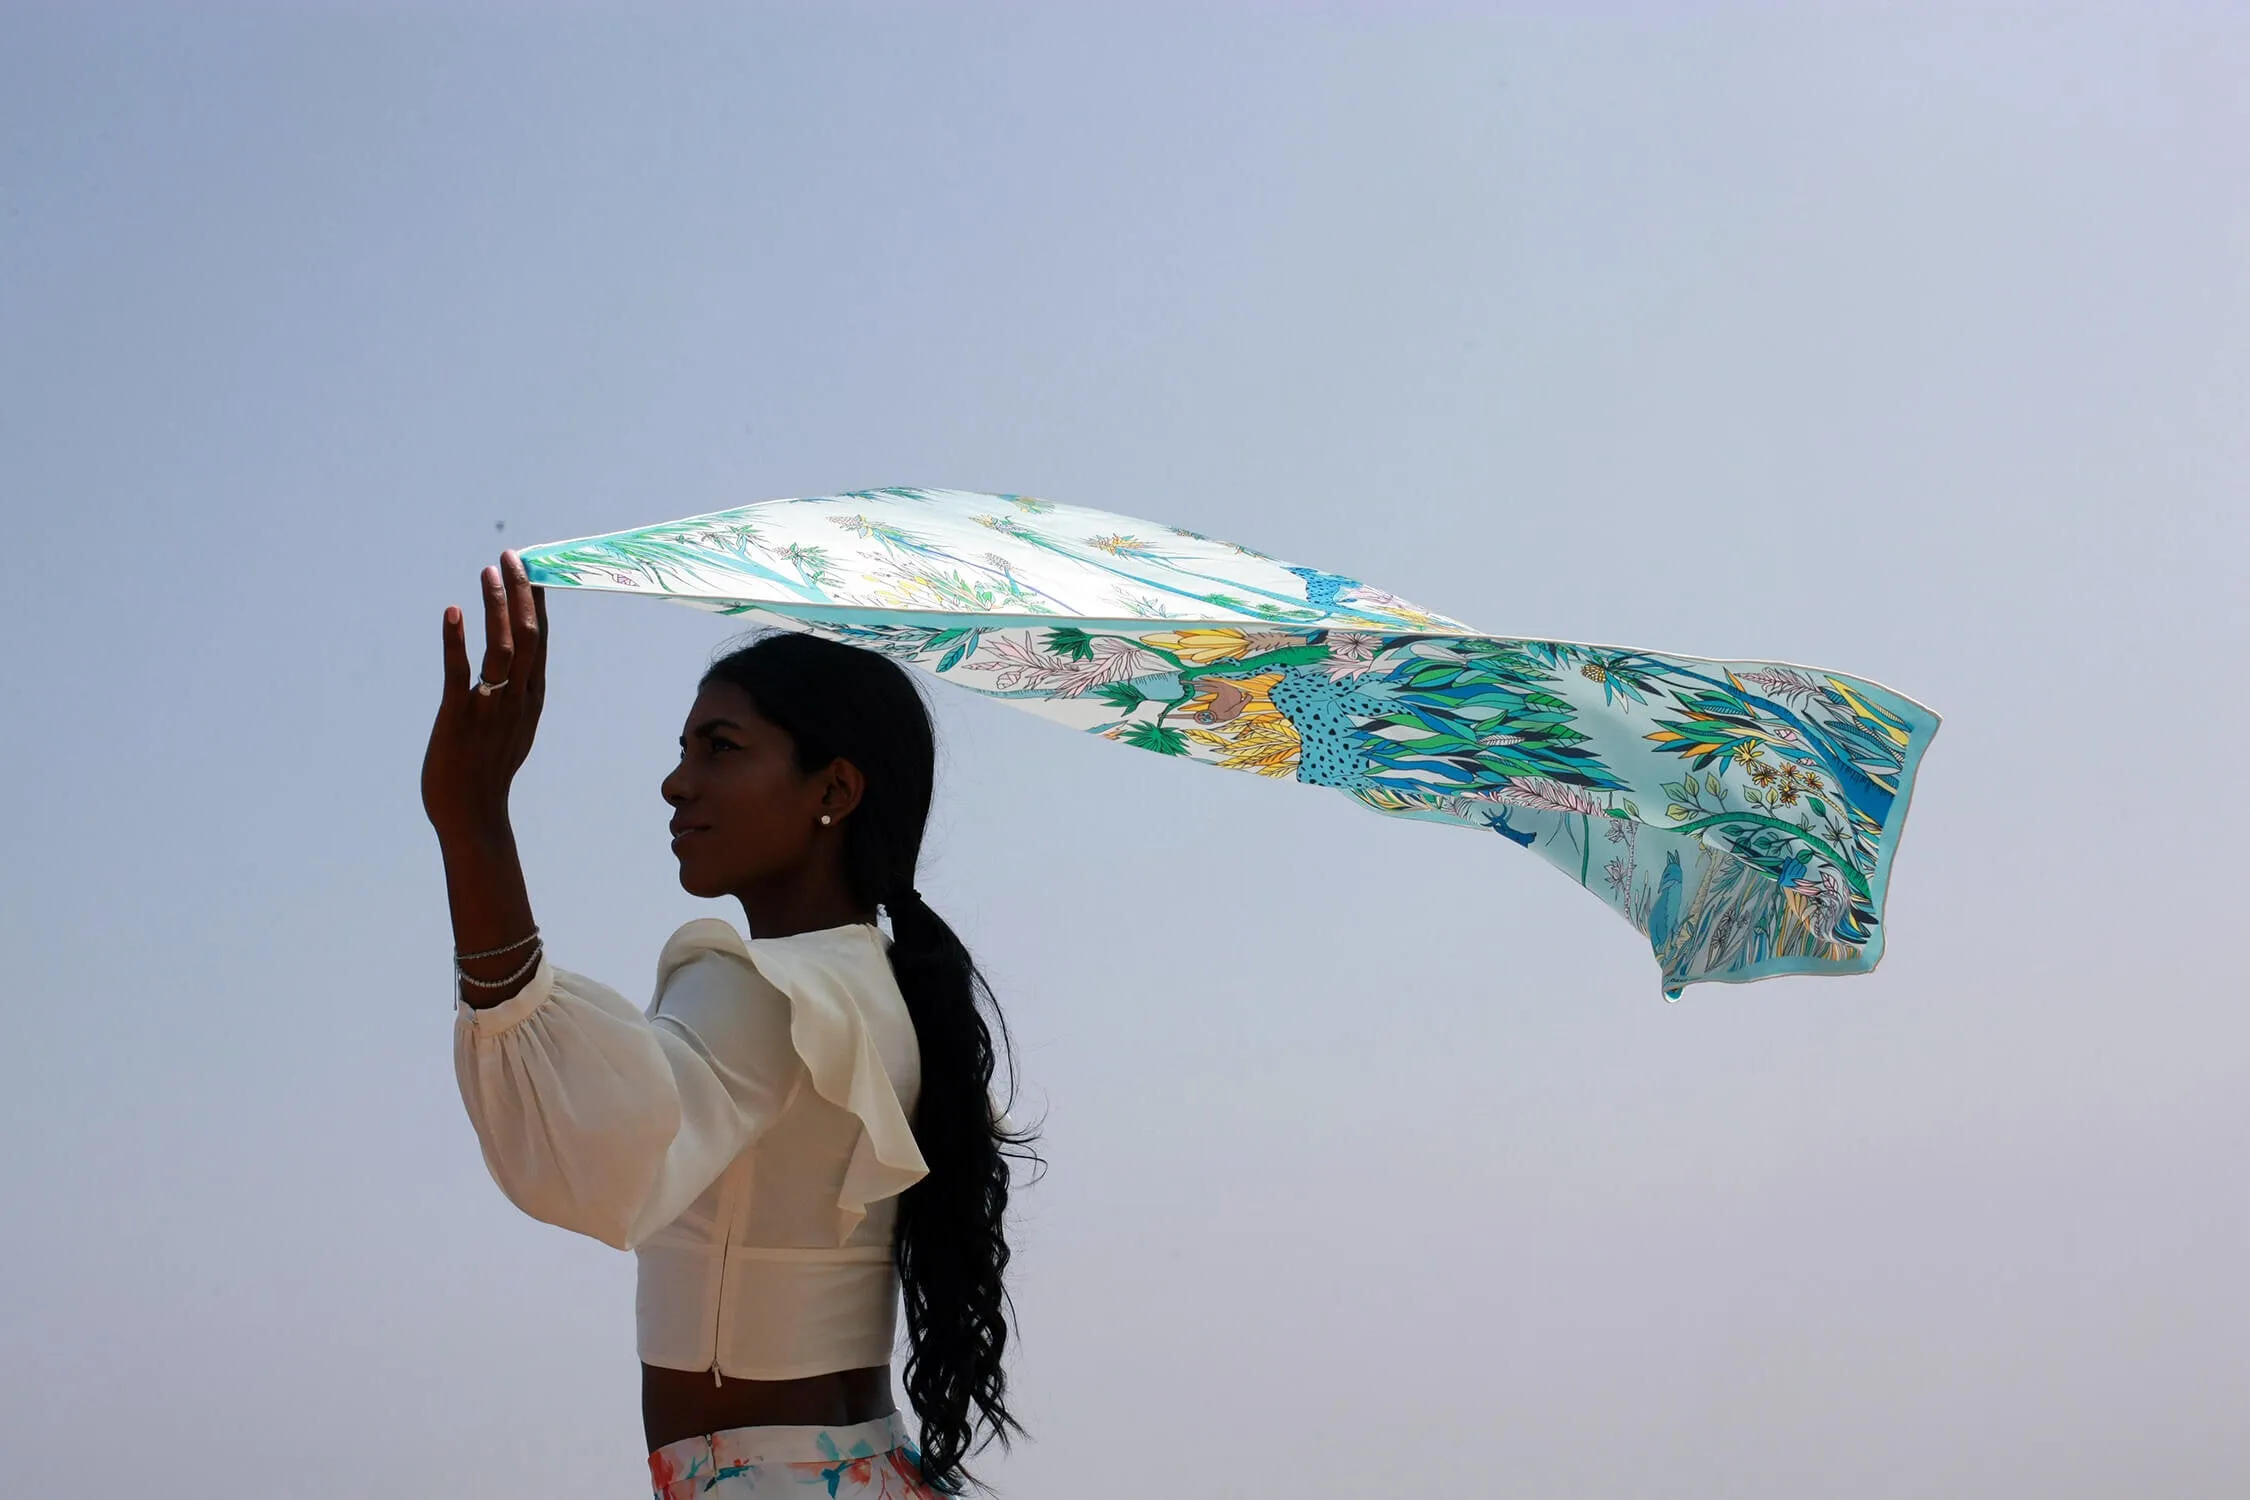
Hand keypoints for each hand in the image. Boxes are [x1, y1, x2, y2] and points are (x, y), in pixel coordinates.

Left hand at [422, 551, 548, 843]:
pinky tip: (453, 612)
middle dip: (522, 592)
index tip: (533, 569)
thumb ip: (515, 696)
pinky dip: (456, 640)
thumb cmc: (486, 772)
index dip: (538, 603)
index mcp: (532, 699)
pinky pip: (460, 672)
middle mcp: (518, 699)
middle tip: (512, 557)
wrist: (472, 815)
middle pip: (529, 636)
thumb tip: (513, 668)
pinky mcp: (458, 717)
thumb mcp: (512, 729)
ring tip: (488, 572)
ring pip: (503, 647)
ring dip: (497, 607)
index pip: (542, 641)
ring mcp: (490, 708)